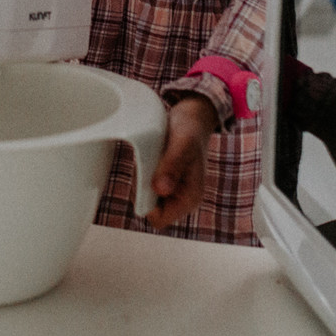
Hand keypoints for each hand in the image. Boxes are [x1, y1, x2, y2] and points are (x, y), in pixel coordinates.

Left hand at [145, 94, 215, 230]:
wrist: (193, 116)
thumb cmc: (190, 128)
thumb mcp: (181, 144)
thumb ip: (171, 166)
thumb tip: (160, 190)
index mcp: (190, 198)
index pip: (159, 219)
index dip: (146, 202)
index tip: (146, 177)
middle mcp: (182, 198)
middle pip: (150, 209)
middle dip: (143, 189)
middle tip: (149, 162)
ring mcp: (174, 191)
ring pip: (146, 197)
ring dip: (142, 179)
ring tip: (152, 157)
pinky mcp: (165, 182)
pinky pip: (147, 186)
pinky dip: (143, 173)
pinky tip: (150, 157)